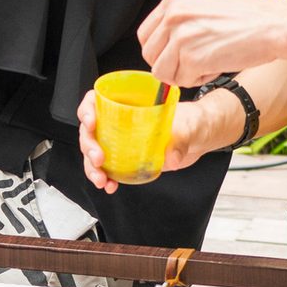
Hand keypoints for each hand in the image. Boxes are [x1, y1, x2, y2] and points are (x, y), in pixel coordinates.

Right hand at [77, 87, 235, 192]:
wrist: (199, 137)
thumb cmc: (192, 122)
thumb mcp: (189, 126)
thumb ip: (181, 140)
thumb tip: (171, 157)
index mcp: (129, 104)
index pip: (97, 101)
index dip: (87, 110)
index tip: (91, 122)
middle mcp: (120, 122)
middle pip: (91, 130)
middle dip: (89, 146)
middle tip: (99, 159)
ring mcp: (122, 141)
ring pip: (95, 152)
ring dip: (92, 167)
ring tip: (101, 180)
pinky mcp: (128, 159)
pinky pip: (109, 168)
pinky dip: (106, 178)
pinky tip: (110, 186)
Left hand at [137, 0, 286, 86]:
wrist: (274, 24)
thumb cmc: (247, 17)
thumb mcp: (204, 6)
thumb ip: (180, 21)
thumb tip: (163, 48)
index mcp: (174, 0)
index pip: (145, 34)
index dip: (159, 51)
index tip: (173, 56)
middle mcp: (173, 16)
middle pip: (150, 55)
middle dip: (170, 65)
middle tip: (193, 64)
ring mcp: (181, 37)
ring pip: (162, 72)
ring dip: (183, 75)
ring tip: (206, 64)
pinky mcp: (193, 58)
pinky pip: (182, 81)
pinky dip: (199, 80)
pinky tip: (216, 67)